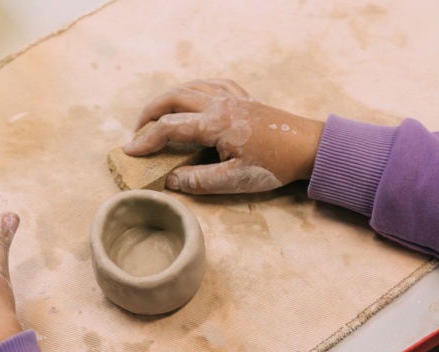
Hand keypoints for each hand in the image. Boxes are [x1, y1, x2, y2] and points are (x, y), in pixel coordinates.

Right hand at [123, 79, 324, 193]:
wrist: (308, 146)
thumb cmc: (274, 165)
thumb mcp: (234, 181)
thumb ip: (199, 181)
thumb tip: (170, 180)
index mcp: (215, 124)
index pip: (169, 128)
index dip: (145, 141)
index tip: (129, 153)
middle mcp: (219, 104)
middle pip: (172, 98)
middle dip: (149, 113)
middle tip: (137, 132)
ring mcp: (231, 97)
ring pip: (189, 87)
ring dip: (167, 99)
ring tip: (156, 117)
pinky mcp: (243, 97)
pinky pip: (211, 84)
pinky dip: (193, 89)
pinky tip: (191, 98)